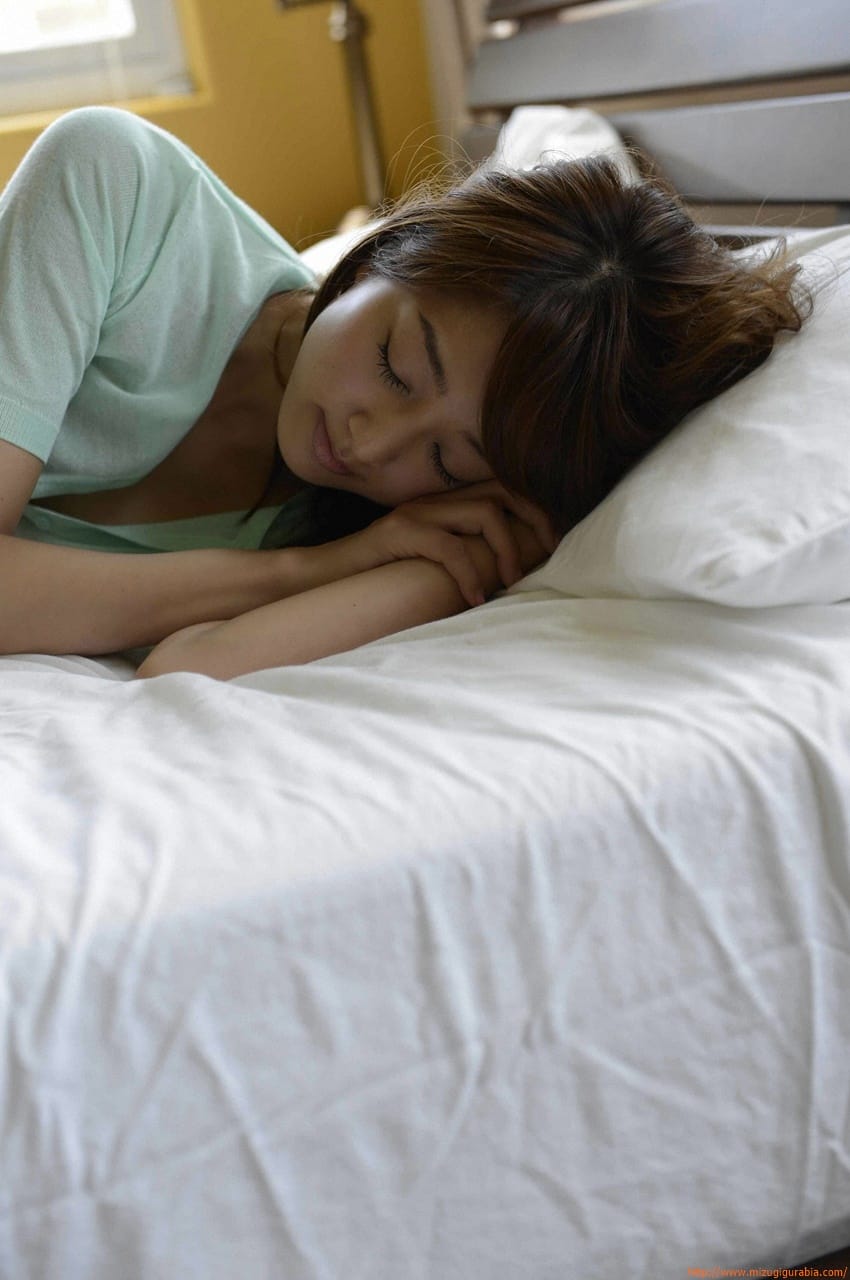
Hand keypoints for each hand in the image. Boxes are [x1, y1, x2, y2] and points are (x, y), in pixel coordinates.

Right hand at [347, 481, 557, 605]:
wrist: (326, 577)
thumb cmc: (382, 577)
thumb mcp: (432, 563)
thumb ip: (464, 557)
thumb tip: (509, 575)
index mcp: (444, 504)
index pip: (502, 488)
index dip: (535, 511)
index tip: (552, 543)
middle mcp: (434, 500)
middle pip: (502, 492)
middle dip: (534, 521)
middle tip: (547, 555)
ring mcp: (416, 513)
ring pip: (483, 513)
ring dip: (506, 550)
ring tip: (509, 583)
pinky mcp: (399, 534)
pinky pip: (449, 547)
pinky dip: (470, 575)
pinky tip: (474, 599)